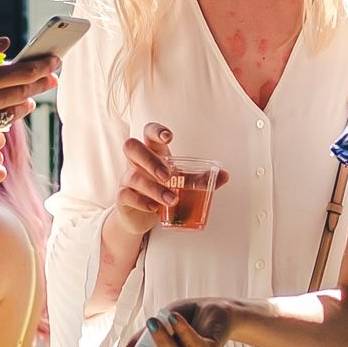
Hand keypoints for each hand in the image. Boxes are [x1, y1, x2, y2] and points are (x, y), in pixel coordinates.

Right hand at [0, 34, 57, 153]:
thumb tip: (6, 42)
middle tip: (54, 77)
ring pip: (13, 112)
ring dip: (26, 102)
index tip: (56, 60)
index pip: (23, 72)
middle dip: (41, 83)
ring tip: (32, 96)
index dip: (43, 65)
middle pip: (24, 92)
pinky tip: (2, 110)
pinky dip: (1, 116)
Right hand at [111, 123, 228, 237]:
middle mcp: (136, 162)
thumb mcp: (181, 182)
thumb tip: (225, 175)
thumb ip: (200, 178)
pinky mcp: (122, 197)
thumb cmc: (160, 189)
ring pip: (132, 176)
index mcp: (151, 152)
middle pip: (131, 147)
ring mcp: (127, 179)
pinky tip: (155, 208)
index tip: (169, 137)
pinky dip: (143, 201)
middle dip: (150, 160)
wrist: (140, 216)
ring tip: (172, 199)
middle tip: (168, 176)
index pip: (148, 132)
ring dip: (154, 188)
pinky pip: (126, 195)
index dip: (156, 130)